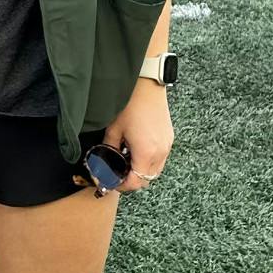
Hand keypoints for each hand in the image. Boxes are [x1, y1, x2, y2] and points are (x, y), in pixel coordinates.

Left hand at [102, 80, 173, 196]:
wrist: (147, 86)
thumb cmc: (130, 104)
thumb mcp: (113, 129)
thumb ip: (108, 149)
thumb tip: (103, 161)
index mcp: (146, 152)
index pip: (137, 182)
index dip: (123, 186)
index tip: (113, 182)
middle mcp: (160, 152)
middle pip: (148, 179)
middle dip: (132, 180)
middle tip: (118, 173)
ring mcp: (167, 145)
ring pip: (156, 170)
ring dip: (142, 171)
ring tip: (127, 161)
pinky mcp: (169, 138)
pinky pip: (161, 158)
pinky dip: (149, 160)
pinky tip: (137, 151)